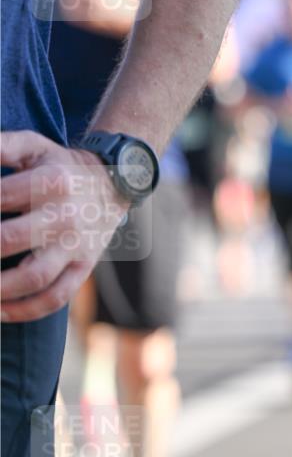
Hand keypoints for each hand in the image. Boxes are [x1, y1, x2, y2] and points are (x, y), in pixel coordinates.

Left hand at [1, 131, 129, 321]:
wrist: (114, 183)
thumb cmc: (59, 165)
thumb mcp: (33, 146)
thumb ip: (1, 146)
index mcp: (51, 181)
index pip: (0, 198)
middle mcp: (65, 215)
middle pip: (8, 240)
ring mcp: (76, 245)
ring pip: (33, 278)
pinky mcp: (83, 267)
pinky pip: (55, 297)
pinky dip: (25, 310)